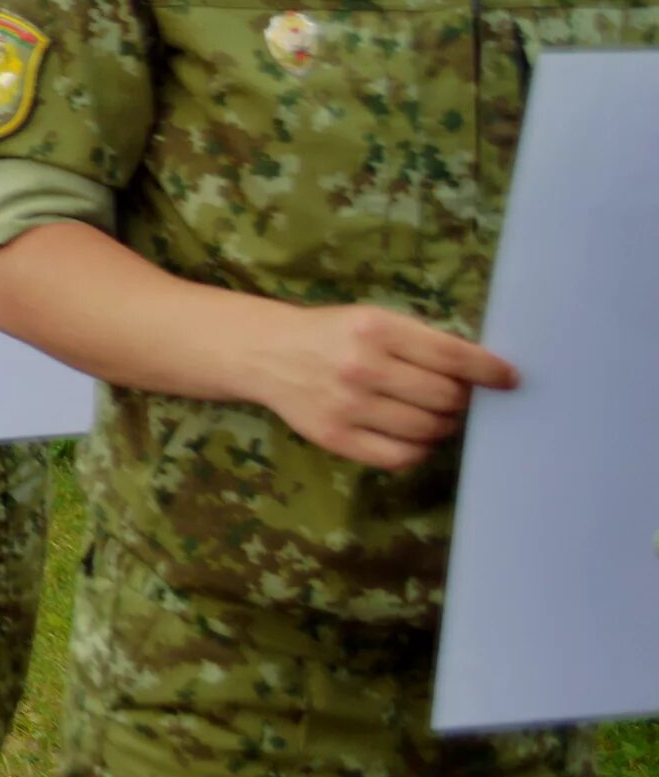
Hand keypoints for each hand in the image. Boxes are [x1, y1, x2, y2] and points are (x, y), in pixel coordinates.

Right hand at [249, 304, 516, 472]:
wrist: (267, 353)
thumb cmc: (333, 334)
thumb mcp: (374, 320)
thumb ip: (421, 342)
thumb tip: (481, 373)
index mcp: (376, 328)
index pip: (452, 356)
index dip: (489, 371)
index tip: (509, 379)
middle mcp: (362, 366)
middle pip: (444, 397)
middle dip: (461, 399)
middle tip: (455, 397)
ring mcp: (347, 405)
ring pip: (427, 429)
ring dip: (442, 425)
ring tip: (435, 415)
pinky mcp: (335, 437)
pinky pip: (399, 456)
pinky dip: (419, 449)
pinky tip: (414, 436)